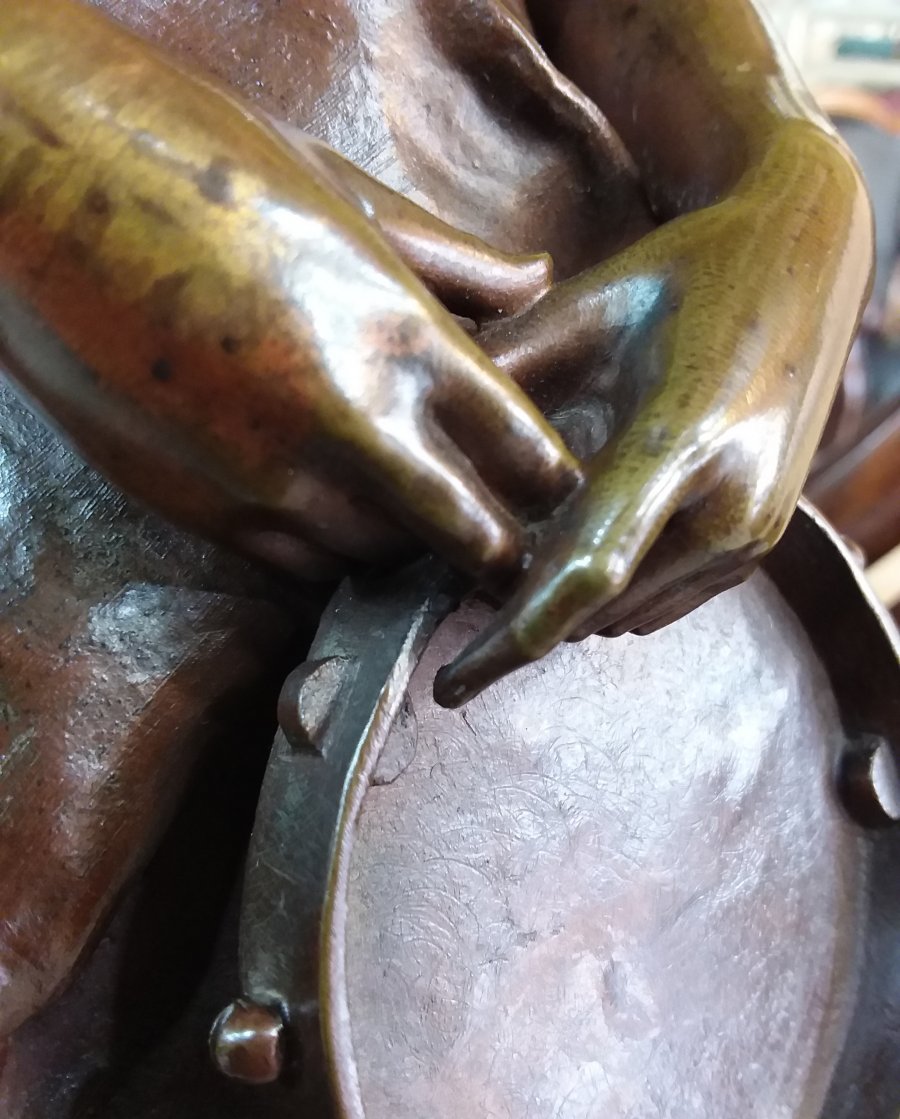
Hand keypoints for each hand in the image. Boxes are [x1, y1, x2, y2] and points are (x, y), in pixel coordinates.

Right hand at [0, 0, 578, 583]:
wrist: (35, 179)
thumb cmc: (197, 159)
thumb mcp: (344, 190)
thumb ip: (451, 261)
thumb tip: (538, 280)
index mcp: (397, 334)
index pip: (521, 450)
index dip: (552, 484)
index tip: (561, 495)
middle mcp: (346, 422)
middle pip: (466, 535)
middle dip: (497, 550)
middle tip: (512, 551)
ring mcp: (268, 477)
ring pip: (379, 561)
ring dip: (407, 552)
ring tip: (416, 525)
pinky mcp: (200, 508)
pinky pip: (298, 565)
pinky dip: (330, 554)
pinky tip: (334, 516)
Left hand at [435, 126, 871, 704]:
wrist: (803, 260)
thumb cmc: (682, 275)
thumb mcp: (581, 309)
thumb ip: (500, 379)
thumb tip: (412, 439)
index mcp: (686, 439)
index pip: (586, 572)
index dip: (511, 638)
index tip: (449, 685)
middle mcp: (732, 505)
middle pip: (598, 611)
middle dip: (522, 619)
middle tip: (458, 591)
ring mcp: (755, 532)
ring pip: (626, 618)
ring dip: (565, 608)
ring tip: (512, 561)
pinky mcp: (760, 544)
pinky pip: (662, 603)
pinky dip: (608, 594)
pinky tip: (572, 550)